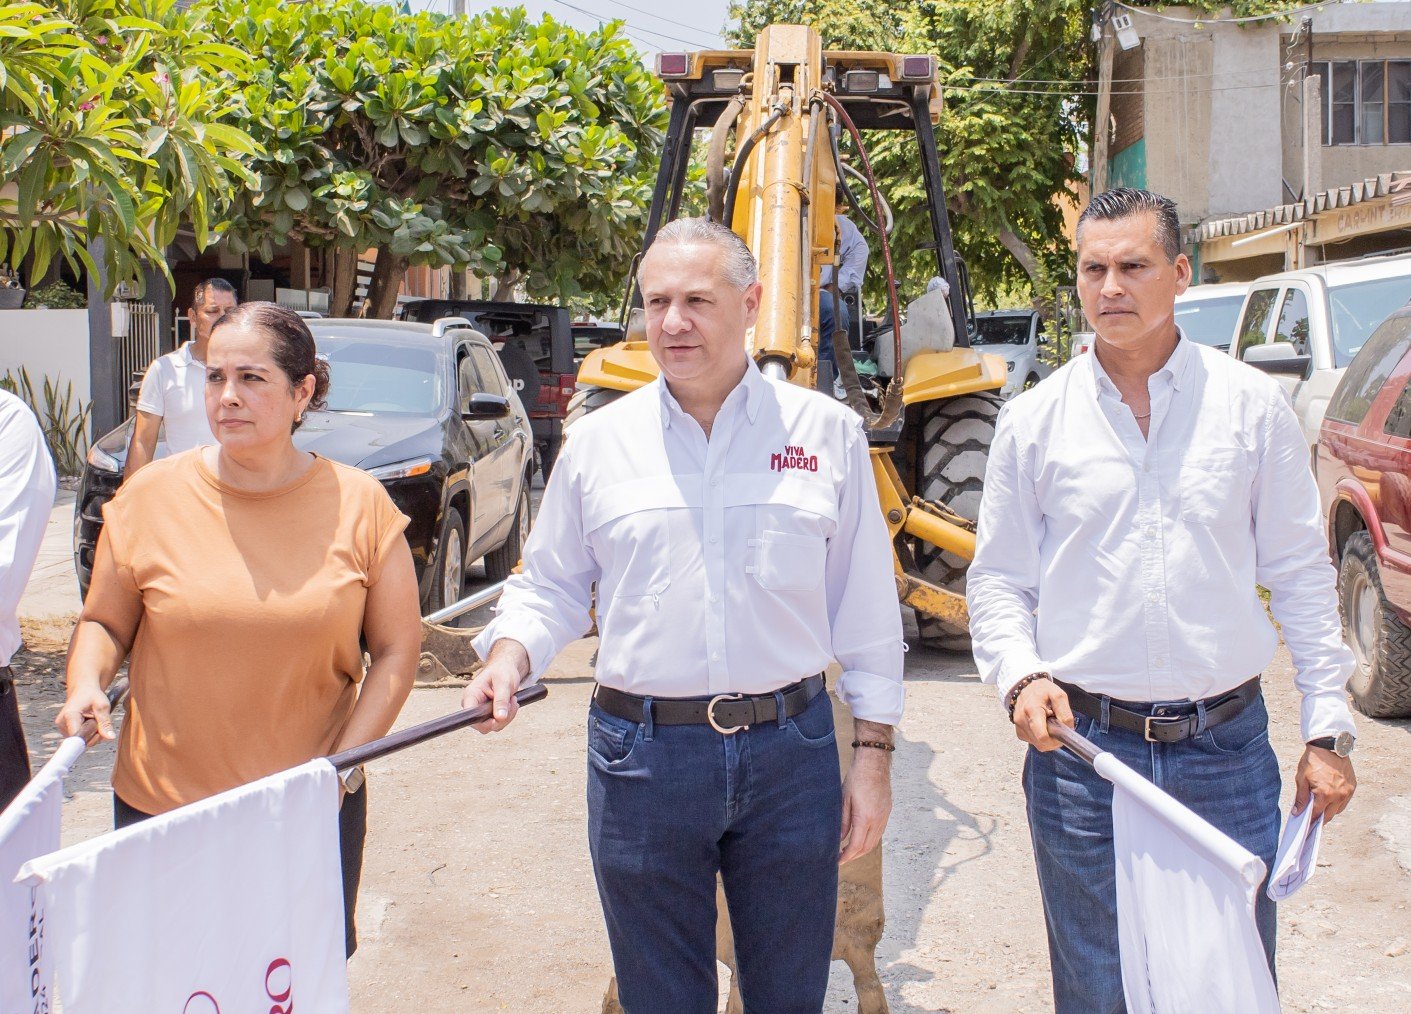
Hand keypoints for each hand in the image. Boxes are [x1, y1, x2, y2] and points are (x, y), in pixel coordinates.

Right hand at [55, 686, 114, 746]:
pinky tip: (89, 723)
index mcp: (70, 716)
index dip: (89, 739)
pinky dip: (88, 733)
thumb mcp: (103, 706)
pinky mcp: (65, 730)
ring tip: (94, 720)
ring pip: (81, 741)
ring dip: (92, 734)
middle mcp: (62, 723)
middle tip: (99, 721)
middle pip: (81, 740)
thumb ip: (105, 722)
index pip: (77, 737)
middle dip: (94, 734)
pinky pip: (79, 738)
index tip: (98, 736)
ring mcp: (62, 728)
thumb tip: (110, 738)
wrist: (83, 690)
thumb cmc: (93, 695)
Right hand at [458, 640, 529, 733]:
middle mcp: (473, 705)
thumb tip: (500, 718)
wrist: (507, 668)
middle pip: (482, 726)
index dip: (483, 723)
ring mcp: (481, 711)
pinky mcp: (489, 714)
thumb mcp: (503, 682)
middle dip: (500, 718)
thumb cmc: (502, 670)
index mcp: (471, 695)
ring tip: (512, 700)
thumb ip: (501, 700)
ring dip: (507, 716)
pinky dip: (508, 716)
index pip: (470, 716)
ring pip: (493, 726)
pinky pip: (498, 723)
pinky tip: (511, 703)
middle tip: (512, 703)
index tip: (497, 719)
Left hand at [840, 727, 892, 864]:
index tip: (837, 860)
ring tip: (849, 851)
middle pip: (867, 848)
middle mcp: (878, 820)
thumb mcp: (843, 799)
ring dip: (862, 850)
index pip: (856, 846)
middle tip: (841, 858)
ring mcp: (884, 817)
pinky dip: (869, 840)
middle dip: (854, 856)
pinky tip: (861, 838)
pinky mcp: (887, 812)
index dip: (846, 856)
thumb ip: (842, 821)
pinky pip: (879, 832)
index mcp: (865, 818)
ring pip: (874, 842)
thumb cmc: (857, 778)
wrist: (874, 764)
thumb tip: (838, 838)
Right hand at [1011, 678, 1073, 751]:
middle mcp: (1022, 719)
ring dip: (1046, 739)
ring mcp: (1018, 726)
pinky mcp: (1018, 730)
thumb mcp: (1059, 695)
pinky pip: (1032, 741)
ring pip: (1037, 744)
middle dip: (1052, 741)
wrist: (1025, 686)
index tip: (1061, 734)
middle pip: (1041, 744)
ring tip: (1048, 724)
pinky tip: (1041, 725)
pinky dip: (1039, 737)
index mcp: (1032, 710)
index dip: (1055, 741)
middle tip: (1057, 728)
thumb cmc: (1043, 690)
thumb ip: (1065, 713)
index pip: (1042, 737)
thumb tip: (1067, 729)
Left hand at [1294, 745, 1355, 824]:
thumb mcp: (1301, 779)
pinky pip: (1345, 801)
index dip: (1310, 821)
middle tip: (1312, 823)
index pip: (1317, 814)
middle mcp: (1339, 796)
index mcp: (1325, 794)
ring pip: (1338, 809)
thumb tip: (1297, 812)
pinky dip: (1337, 804)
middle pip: (1329, 815)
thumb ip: (1301, 798)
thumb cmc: (1313, 761)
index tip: (1305, 827)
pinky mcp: (1352, 787)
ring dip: (1329, 812)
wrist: (1328, 747)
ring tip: (1320, 812)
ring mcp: (1347, 792)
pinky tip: (1329, 802)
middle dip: (1320, 820)